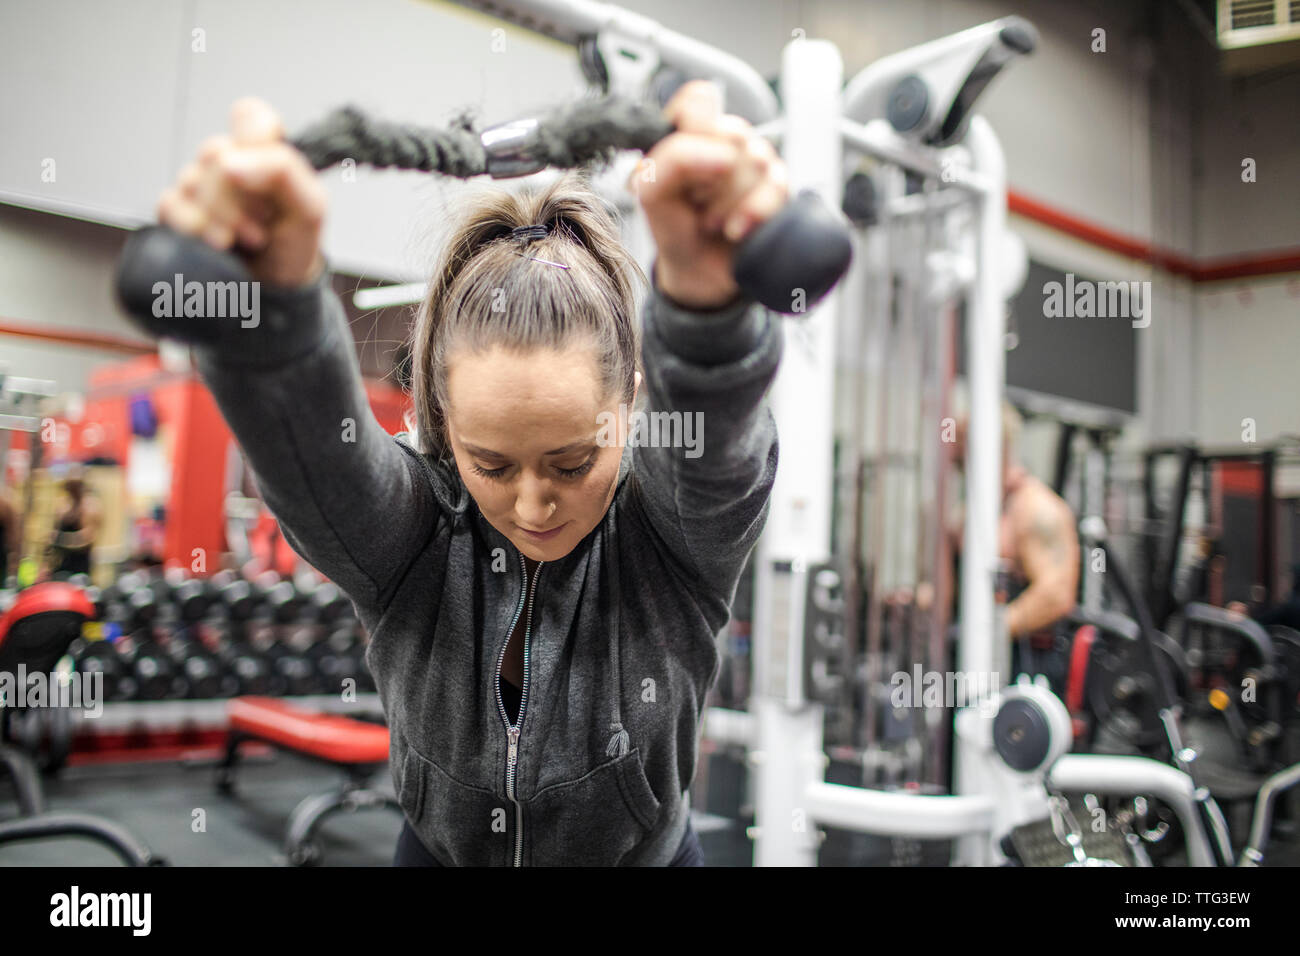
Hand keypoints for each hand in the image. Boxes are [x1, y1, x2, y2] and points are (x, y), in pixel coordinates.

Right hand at [156, 98, 326, 286]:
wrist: (275, 290)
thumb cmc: (293, 244)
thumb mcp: (309, 207)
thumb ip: (282, 170)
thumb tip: (230, 161)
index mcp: (264, 153)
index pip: (250, 116)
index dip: (252, 135)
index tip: (261, 165)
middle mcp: (229, 164)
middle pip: (216, 153)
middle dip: (240, 197)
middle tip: (261, 224)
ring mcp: (200, 186)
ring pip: (190, 179)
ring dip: (221, 218)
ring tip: (246, 239)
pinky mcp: (179, 210)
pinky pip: (170, 204)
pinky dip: (194, 227)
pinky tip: (218, 244)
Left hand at [629, 81, 788, 310]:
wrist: (699, 276)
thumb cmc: (675, 229)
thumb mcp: (652, 192)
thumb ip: (673, 159)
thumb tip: (723, 154)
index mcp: (690, 133)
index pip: (700, 98)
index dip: (696, 129)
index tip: (685, 167)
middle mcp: (725, 141)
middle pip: (731, 131)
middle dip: (709, 179)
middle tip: (696, 201)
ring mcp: (756, 162)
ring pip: (755, 159)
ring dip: (727, 202)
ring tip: (713, 220)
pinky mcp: (779, 187)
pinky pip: (776, 186)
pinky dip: (751, 213)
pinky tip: (736, 229)